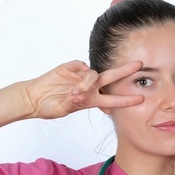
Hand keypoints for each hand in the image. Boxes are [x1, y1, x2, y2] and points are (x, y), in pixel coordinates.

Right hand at [23, 60, 145, 119]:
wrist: (33, 98)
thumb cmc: (49, 106)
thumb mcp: (63, 109)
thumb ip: (73, 103)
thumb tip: (80, 94)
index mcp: (91, 100)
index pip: (112, 100)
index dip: (125, 100)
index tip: (140, 99)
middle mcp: (88, 87)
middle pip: (110, 78)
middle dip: (124, 72)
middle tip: (139, 65)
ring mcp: (79, 76)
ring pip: (93, 74)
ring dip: (87, 83)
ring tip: (75, 93)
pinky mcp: (69, 68)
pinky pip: (80, 64)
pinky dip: (81, 69)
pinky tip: (78, 73)